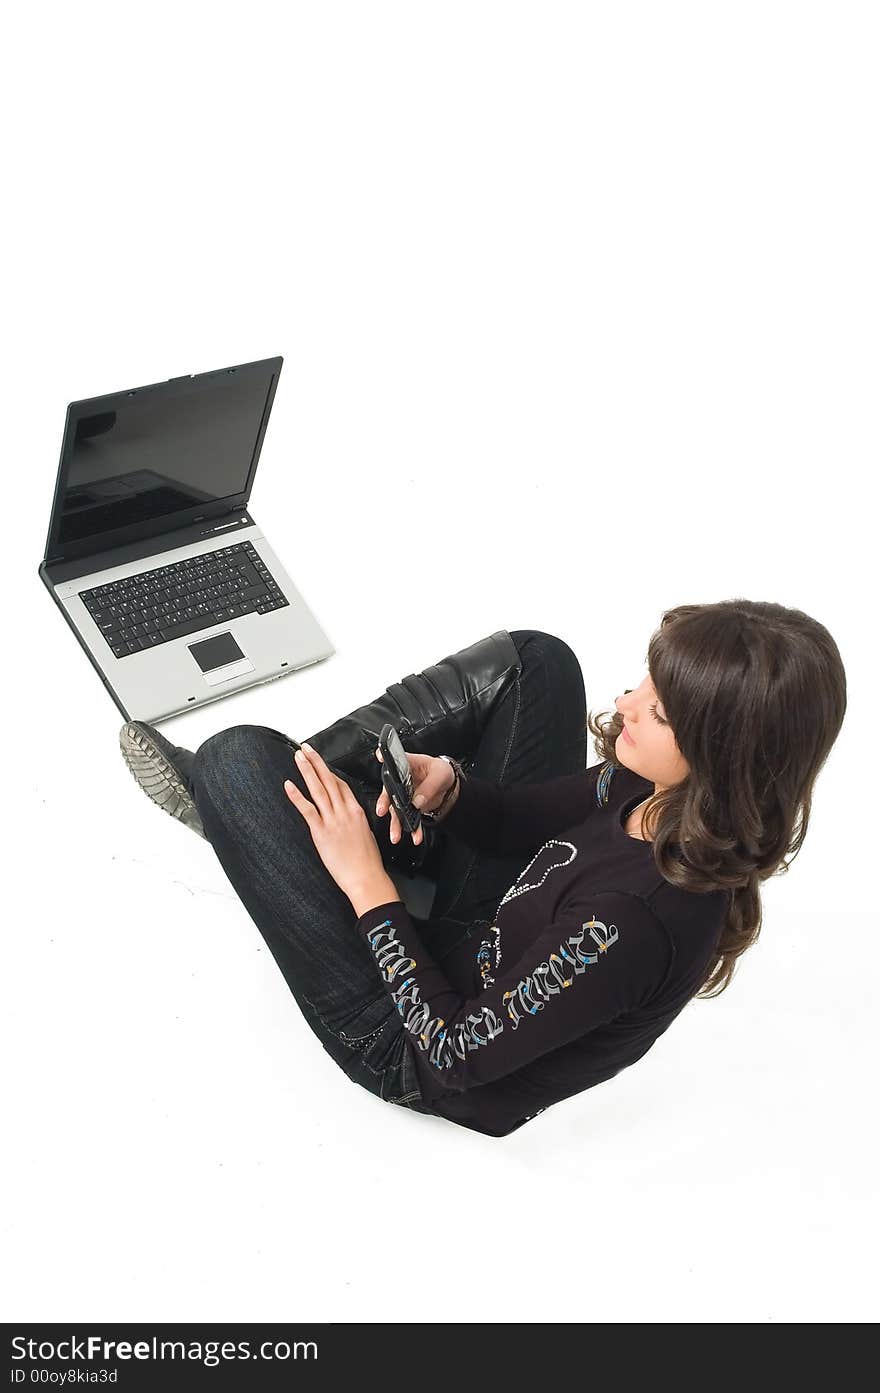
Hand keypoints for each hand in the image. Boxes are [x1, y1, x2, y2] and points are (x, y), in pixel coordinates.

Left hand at [284, 743, 385, 901]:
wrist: (366, 877)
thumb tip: (348, 820)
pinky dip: (297, 796)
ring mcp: (333, 820)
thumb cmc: (368, 862)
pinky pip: (307, 810)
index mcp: (357, 812)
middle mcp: (345, 812)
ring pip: (318, 789)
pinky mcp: (322, 832)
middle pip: (329, 780)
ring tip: (299, 758)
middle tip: (306, 749)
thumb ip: (355, 823)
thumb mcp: (366, 835)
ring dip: (307, 771)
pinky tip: (289, 785)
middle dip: (316, 762)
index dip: (329, 772)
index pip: (341, 785)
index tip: (321, 763)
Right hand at [374, 745, 456, 843]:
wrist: (448, 787)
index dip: (385, 756)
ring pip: (396, 809)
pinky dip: (412, 829)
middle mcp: (401, 780)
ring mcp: (404, 795)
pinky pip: (409, 819)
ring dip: (396, 824)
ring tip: (396, 835)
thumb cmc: (441, 773)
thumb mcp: (440, 775)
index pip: (395, 759)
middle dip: (384, 802)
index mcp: (407, 764)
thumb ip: (429, 786)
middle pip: (389, 790)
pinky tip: (415, 837)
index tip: (379, 757)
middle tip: (381, 811)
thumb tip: (417, 802)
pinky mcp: (410, 807)